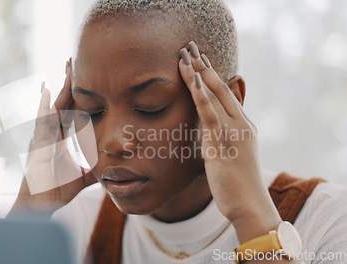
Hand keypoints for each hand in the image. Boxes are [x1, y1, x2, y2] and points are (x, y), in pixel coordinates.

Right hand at [9, 59, 96, 215]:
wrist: (41, 205)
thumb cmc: (56, 190)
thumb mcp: (83, 176)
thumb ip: (96, 168)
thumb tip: (114, 167)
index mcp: (59, 137)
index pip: (70, 111)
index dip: (77, 94)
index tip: (85, 76)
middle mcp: (49, 134)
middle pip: (61, 103)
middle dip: (69, 82)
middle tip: (75, 60)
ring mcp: (42, 138)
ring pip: (53, 107)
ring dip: (60, 88)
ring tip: (66, 68)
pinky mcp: (36, 147)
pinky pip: (41, 124)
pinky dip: (43, 108)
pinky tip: (47, 93)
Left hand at [178, 42, 281, 243]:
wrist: (249, 204)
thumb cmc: (238, 186)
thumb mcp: (229, 157)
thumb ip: (219, 141)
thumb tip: (208, 134)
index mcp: (243, 125)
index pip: (226, 94)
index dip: (212, 75)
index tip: (200, 59)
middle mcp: (241, 123)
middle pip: (221, 88)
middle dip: (204, 67)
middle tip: (190, 48)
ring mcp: (234, 131)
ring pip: (215, 96)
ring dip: (199, 74)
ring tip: (186, 55)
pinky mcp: (224, 142)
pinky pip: (211, 113)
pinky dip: (202, 96)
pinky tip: (194, 81)